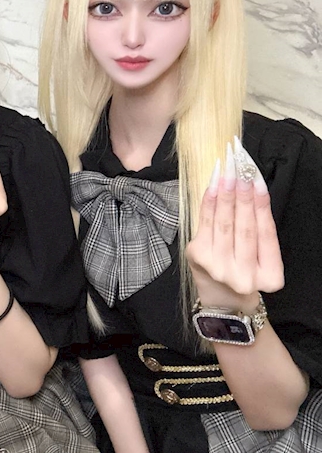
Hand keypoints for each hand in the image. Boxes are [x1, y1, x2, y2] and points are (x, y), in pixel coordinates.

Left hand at [186, 137, 283, 307]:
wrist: (223, 301)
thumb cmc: (246, 272)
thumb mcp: (263, 259)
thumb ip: (259, 230)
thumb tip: (252, 186)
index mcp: (269, 277)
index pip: (266, 234)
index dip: (261, 205)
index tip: (257, 180)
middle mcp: (242, 275)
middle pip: (244, 227)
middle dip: (242, 193)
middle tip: (240, 167)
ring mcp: (217, 267)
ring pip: (223, 222)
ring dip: (225, 193)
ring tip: (227, 171)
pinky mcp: (197, 257)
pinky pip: (205, 223)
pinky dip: (209, 202)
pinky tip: (213, 185)